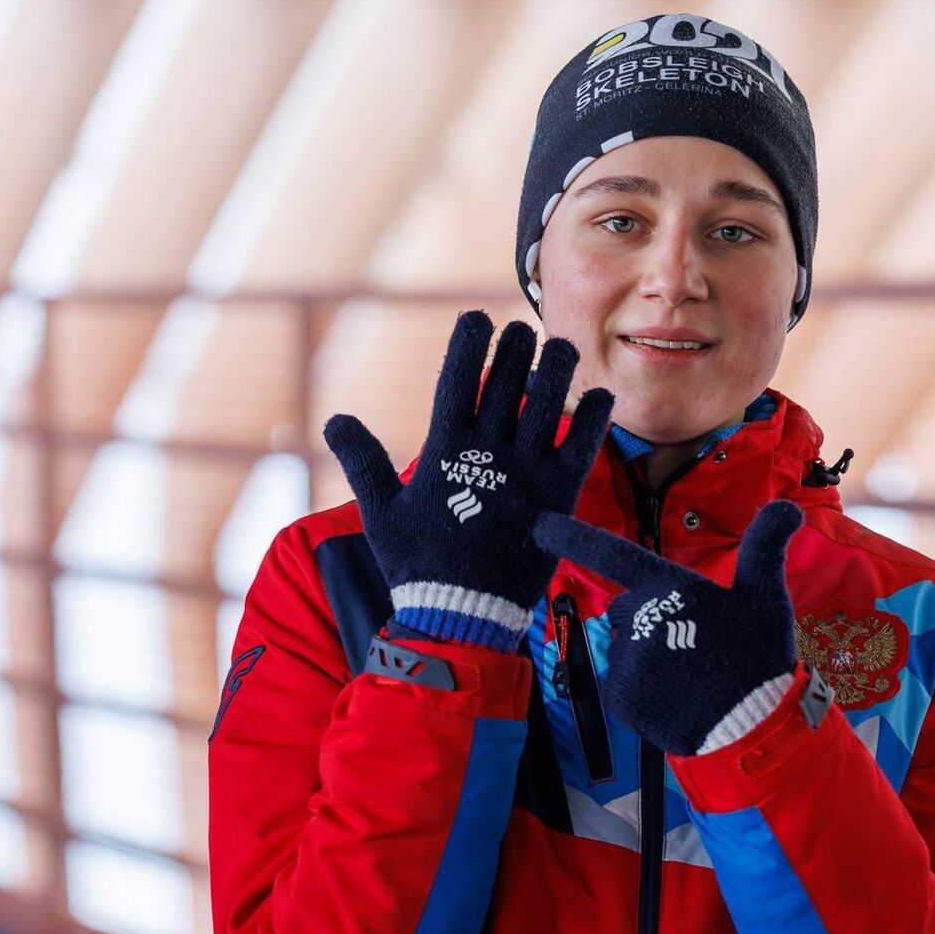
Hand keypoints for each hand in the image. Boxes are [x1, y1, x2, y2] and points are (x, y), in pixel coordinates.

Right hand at [324, 310, 613, 650]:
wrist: (462, 615)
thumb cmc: (418, 565)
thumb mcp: (380, 513)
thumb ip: (363, 463)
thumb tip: (336, 421)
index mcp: (444, 449)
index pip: (457, 379)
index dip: (469, 342)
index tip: (477, 318)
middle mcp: (488, 451)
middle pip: (507, 380)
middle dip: (515, 348)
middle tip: (522, 331)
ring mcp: (527, 471)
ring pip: (547, 401)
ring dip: (557, 369)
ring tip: (561, 349)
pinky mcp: (558, 495)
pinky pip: (583, 444)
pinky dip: (593, 417)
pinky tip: (598, 395)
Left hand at [530, 501, 804, 754]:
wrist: (753, 727)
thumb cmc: (758, 657)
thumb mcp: (766, 596)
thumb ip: (766, 547)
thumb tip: (787, 507)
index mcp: (670, 587)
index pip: (614, 556)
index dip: (573, 537)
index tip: (539, 525)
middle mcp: (641, 618)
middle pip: (627, 611)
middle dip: (651, 625)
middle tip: (694, 648)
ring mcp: (628, 659)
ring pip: (625, 650)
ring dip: (648, 662)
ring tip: (688, 678)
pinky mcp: (620, 695)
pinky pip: (621, 685)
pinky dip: (642, 693)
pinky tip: (673, 699)